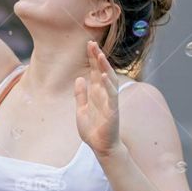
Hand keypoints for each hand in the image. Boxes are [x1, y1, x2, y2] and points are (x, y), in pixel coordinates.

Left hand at [74, 40, 121, 160]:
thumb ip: (81, 94)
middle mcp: (104, 94)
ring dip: (104, 67)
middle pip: (101, 71)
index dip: (92, 58)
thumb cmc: (93, 129)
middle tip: (92, 44)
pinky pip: (111, 95)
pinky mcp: (112, 110)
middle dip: (98, 58)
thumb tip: (79, 79)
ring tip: (99, 55)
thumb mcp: (81, 109)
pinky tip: (102, 76)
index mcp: (96, 93)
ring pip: (109, 80)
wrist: (101, 146)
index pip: (94, 71)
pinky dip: (108, 85)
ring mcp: (109, 101)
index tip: (89, 44)